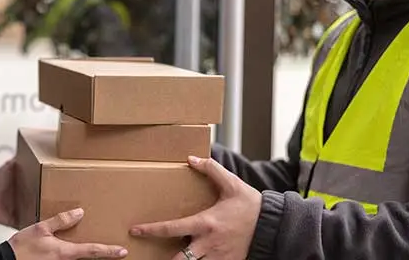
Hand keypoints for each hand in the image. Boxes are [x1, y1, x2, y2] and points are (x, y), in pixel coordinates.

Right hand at [8, 208, 128, 259]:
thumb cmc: (21, 248)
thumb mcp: (41, 229)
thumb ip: (61, 220)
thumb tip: (79, 213)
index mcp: (64, 252)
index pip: (92, 251)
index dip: (109, 251)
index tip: (122, 251)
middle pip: (88, 258)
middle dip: (101, 254)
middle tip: (115, 250)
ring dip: (88, 254)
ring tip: (98, 248)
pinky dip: (75, 254)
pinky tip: (73, 248)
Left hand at [130, 156, 261, 259]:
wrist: (273, 226)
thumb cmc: (250, 205)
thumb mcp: (231, 184)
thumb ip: (211, 169)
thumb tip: (192, 158)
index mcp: (206, 223)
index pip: (172, 228)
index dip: (151, 230)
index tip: (135, 230)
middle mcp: (209, 244)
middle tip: (150, 255)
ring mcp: (218, 257)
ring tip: (170, 257)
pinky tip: (194, 258)